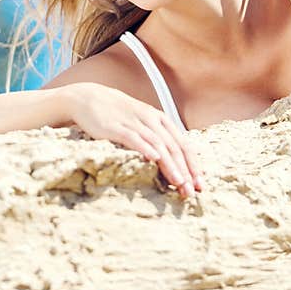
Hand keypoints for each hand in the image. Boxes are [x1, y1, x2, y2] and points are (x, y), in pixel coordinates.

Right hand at [65, 82, 203, 198]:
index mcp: (161, 120)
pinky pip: (134, 138)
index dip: (193, 165)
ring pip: (158, 145)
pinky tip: (154, 159)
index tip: (200, 185)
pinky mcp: (116, 127)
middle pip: (173, 147)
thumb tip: (173, 162)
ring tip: (179, 183)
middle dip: (185, 171)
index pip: (183, 144)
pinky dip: (146, 148)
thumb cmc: (118, 114)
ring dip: (170, 165)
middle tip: (191, 191)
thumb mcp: (143, 122)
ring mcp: (135, 123)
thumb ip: (158, 138)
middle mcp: (151, 120)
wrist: (90, 98)